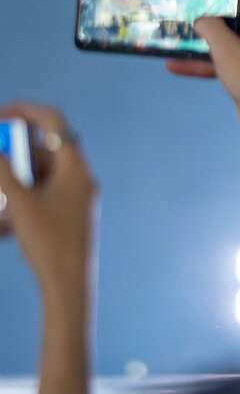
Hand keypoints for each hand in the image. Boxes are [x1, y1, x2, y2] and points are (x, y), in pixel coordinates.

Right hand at [0, 102, 97, 297]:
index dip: (25, 111)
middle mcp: (79, 176)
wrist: (69, 282)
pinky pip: (41, 194)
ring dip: (14, 178)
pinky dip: (20, 198)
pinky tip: (6, 224)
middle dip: (13, 150)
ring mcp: (76, 194)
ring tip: (3, 201)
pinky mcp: (68, 212)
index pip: (53, 122)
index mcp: (75, 167)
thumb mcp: (19, 204)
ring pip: (39, 173)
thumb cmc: (49, 242)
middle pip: (44, 148)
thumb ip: (3, 172)